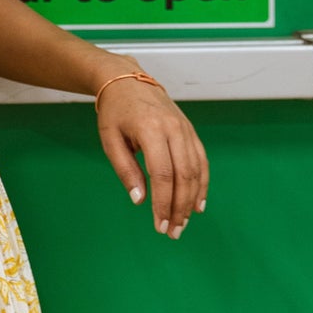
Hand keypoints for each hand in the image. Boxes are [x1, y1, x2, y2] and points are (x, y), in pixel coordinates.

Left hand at [94, 73, 208, 238]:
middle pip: (183, 175)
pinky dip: (202, 184)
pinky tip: (197, 203)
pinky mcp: (190, 130)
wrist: (128, 80)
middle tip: (172, 232)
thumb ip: (126, 170)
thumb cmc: (115, 111)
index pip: (162, 174)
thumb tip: (140, 200)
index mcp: (150, 129)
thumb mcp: (110, 140)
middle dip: (179, 207)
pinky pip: (201, 161)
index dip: (162, 203)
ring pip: (196, 170)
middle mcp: (173, 129)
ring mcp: (185, 129)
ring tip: (183, 223)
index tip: (159, 225)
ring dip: (191, 200)